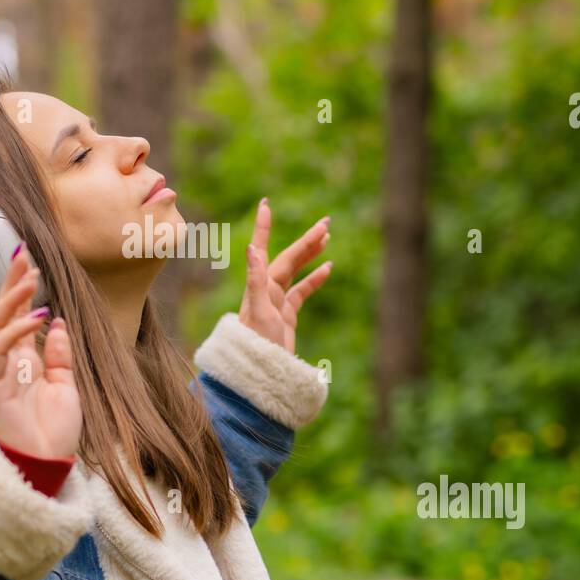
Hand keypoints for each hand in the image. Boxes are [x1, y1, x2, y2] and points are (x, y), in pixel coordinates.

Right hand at [0, 248, 80, 459]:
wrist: (45, 468)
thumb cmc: (52, 433)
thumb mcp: (65, 387)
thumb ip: (59, 356)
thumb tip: (56, 321)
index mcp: (23, 361)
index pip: (17, 316)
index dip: (19, 288)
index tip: (28, 259)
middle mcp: (6, 363)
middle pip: (1, 314)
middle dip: (9, 283)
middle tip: (21, 254)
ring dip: (11, 300)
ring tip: (29, 277)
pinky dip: (16, 333)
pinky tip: (35, 316)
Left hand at [238, 198, 332, 354]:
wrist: (258, 376)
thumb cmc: (256, 346)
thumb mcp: (259, 312)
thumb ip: (256, 280)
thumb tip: (251, 247)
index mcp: (259, 287)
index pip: (262, 249)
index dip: (263, 227)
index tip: (265, 204)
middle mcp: (265, 291)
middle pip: (288, 258)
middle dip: (306, 240)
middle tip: (326, 222)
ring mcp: (276, 304)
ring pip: (296, 272)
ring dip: (310, 255)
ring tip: (327, 237)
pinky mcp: (286, 318)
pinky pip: (301, 292)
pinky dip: (314, 279)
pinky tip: (328, 268)